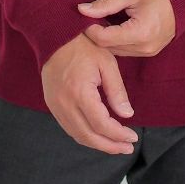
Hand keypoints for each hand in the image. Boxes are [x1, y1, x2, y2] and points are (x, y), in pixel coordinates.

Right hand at [41, 31, 138, 154]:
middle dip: (109, 145)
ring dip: (97, 143)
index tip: (133, 137)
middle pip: (88, 136)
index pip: (101, 124)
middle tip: (127, 148)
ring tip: (116, 145)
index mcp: (80, 92)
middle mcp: (64, 103)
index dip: (118, 135)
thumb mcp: (107, 63)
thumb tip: (127, 115)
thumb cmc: (84, 46)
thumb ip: (117, 91)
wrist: (55, 35)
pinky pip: (68, 127)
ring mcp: (55, 105)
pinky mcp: (51, 104)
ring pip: (77, 135)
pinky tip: (98, 134)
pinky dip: (84, 134)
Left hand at [77, 0, 175, 55]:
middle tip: (90, 18)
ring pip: (116, 51)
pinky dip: (116, 41)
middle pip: (108, 47)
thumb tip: (82, 10)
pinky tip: (114, 28)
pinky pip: (126, 51)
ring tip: (101, 22)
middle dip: (96, 34)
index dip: (90, 28)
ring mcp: (148, 52)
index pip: (104, 38)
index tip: (84, 16)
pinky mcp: (150, 52)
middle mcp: (144, 47)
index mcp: (140, 32)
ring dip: (106, 39)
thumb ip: (105, 3)